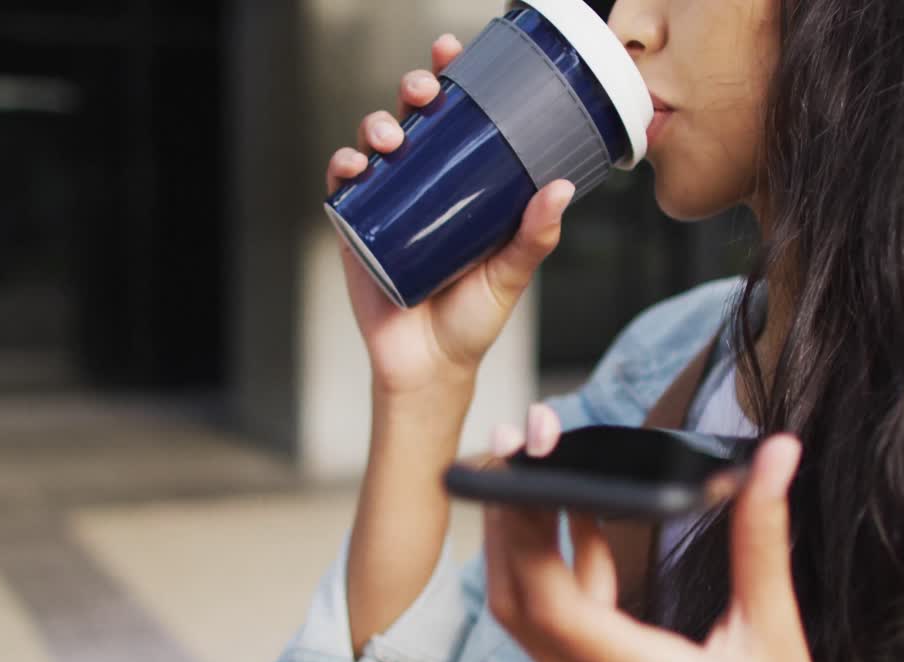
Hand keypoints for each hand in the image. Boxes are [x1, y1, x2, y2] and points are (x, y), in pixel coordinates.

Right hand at [327, 34, 574, 399]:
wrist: (430, 367)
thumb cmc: (472, 320)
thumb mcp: (510, 275)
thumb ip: (534, 236)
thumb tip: (560, 188)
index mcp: (465, 185)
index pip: (459, 120)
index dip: (454, 79)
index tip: (455, 51)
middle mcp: (426, 185)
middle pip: (414, 119)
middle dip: (414, 90)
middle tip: (425, 90)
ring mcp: (389, 203)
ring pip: (375, 144)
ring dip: (377, 123)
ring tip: (392, 136)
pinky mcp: (358, 227)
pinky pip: (343, 187)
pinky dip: (343, 168)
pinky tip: (354, 166)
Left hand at [483, 431, 816, 661]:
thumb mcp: (776, 636)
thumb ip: (763, 544)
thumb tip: (775, 459)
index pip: (558, 611)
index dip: (532, 538)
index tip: (534, 472)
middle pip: (518, 604)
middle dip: (509, 520)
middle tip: (520, 450)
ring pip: (523, 615)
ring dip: (521, 540)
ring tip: (539, 469)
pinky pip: (551, 624)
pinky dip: (553, 566)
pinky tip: (578, 518)